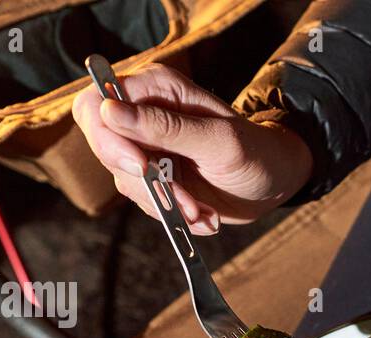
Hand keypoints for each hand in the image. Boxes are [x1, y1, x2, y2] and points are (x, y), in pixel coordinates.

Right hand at [71, 63, 312, 234]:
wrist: (273, 182)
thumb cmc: (255, 150)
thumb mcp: (218, 140)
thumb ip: (166, 127)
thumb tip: (110, 112)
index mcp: (155, 89)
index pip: (96, 104)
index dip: (108, 137)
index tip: (141, 165)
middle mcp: (142, 116)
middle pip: (105, 148)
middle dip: (145, 182)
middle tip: (186, 200)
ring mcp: (145, 149)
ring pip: (126, 182)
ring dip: (166, 204)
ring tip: (202, 210)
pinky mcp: (153, 179)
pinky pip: (146, 202)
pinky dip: (174, 215)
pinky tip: (203, 213)